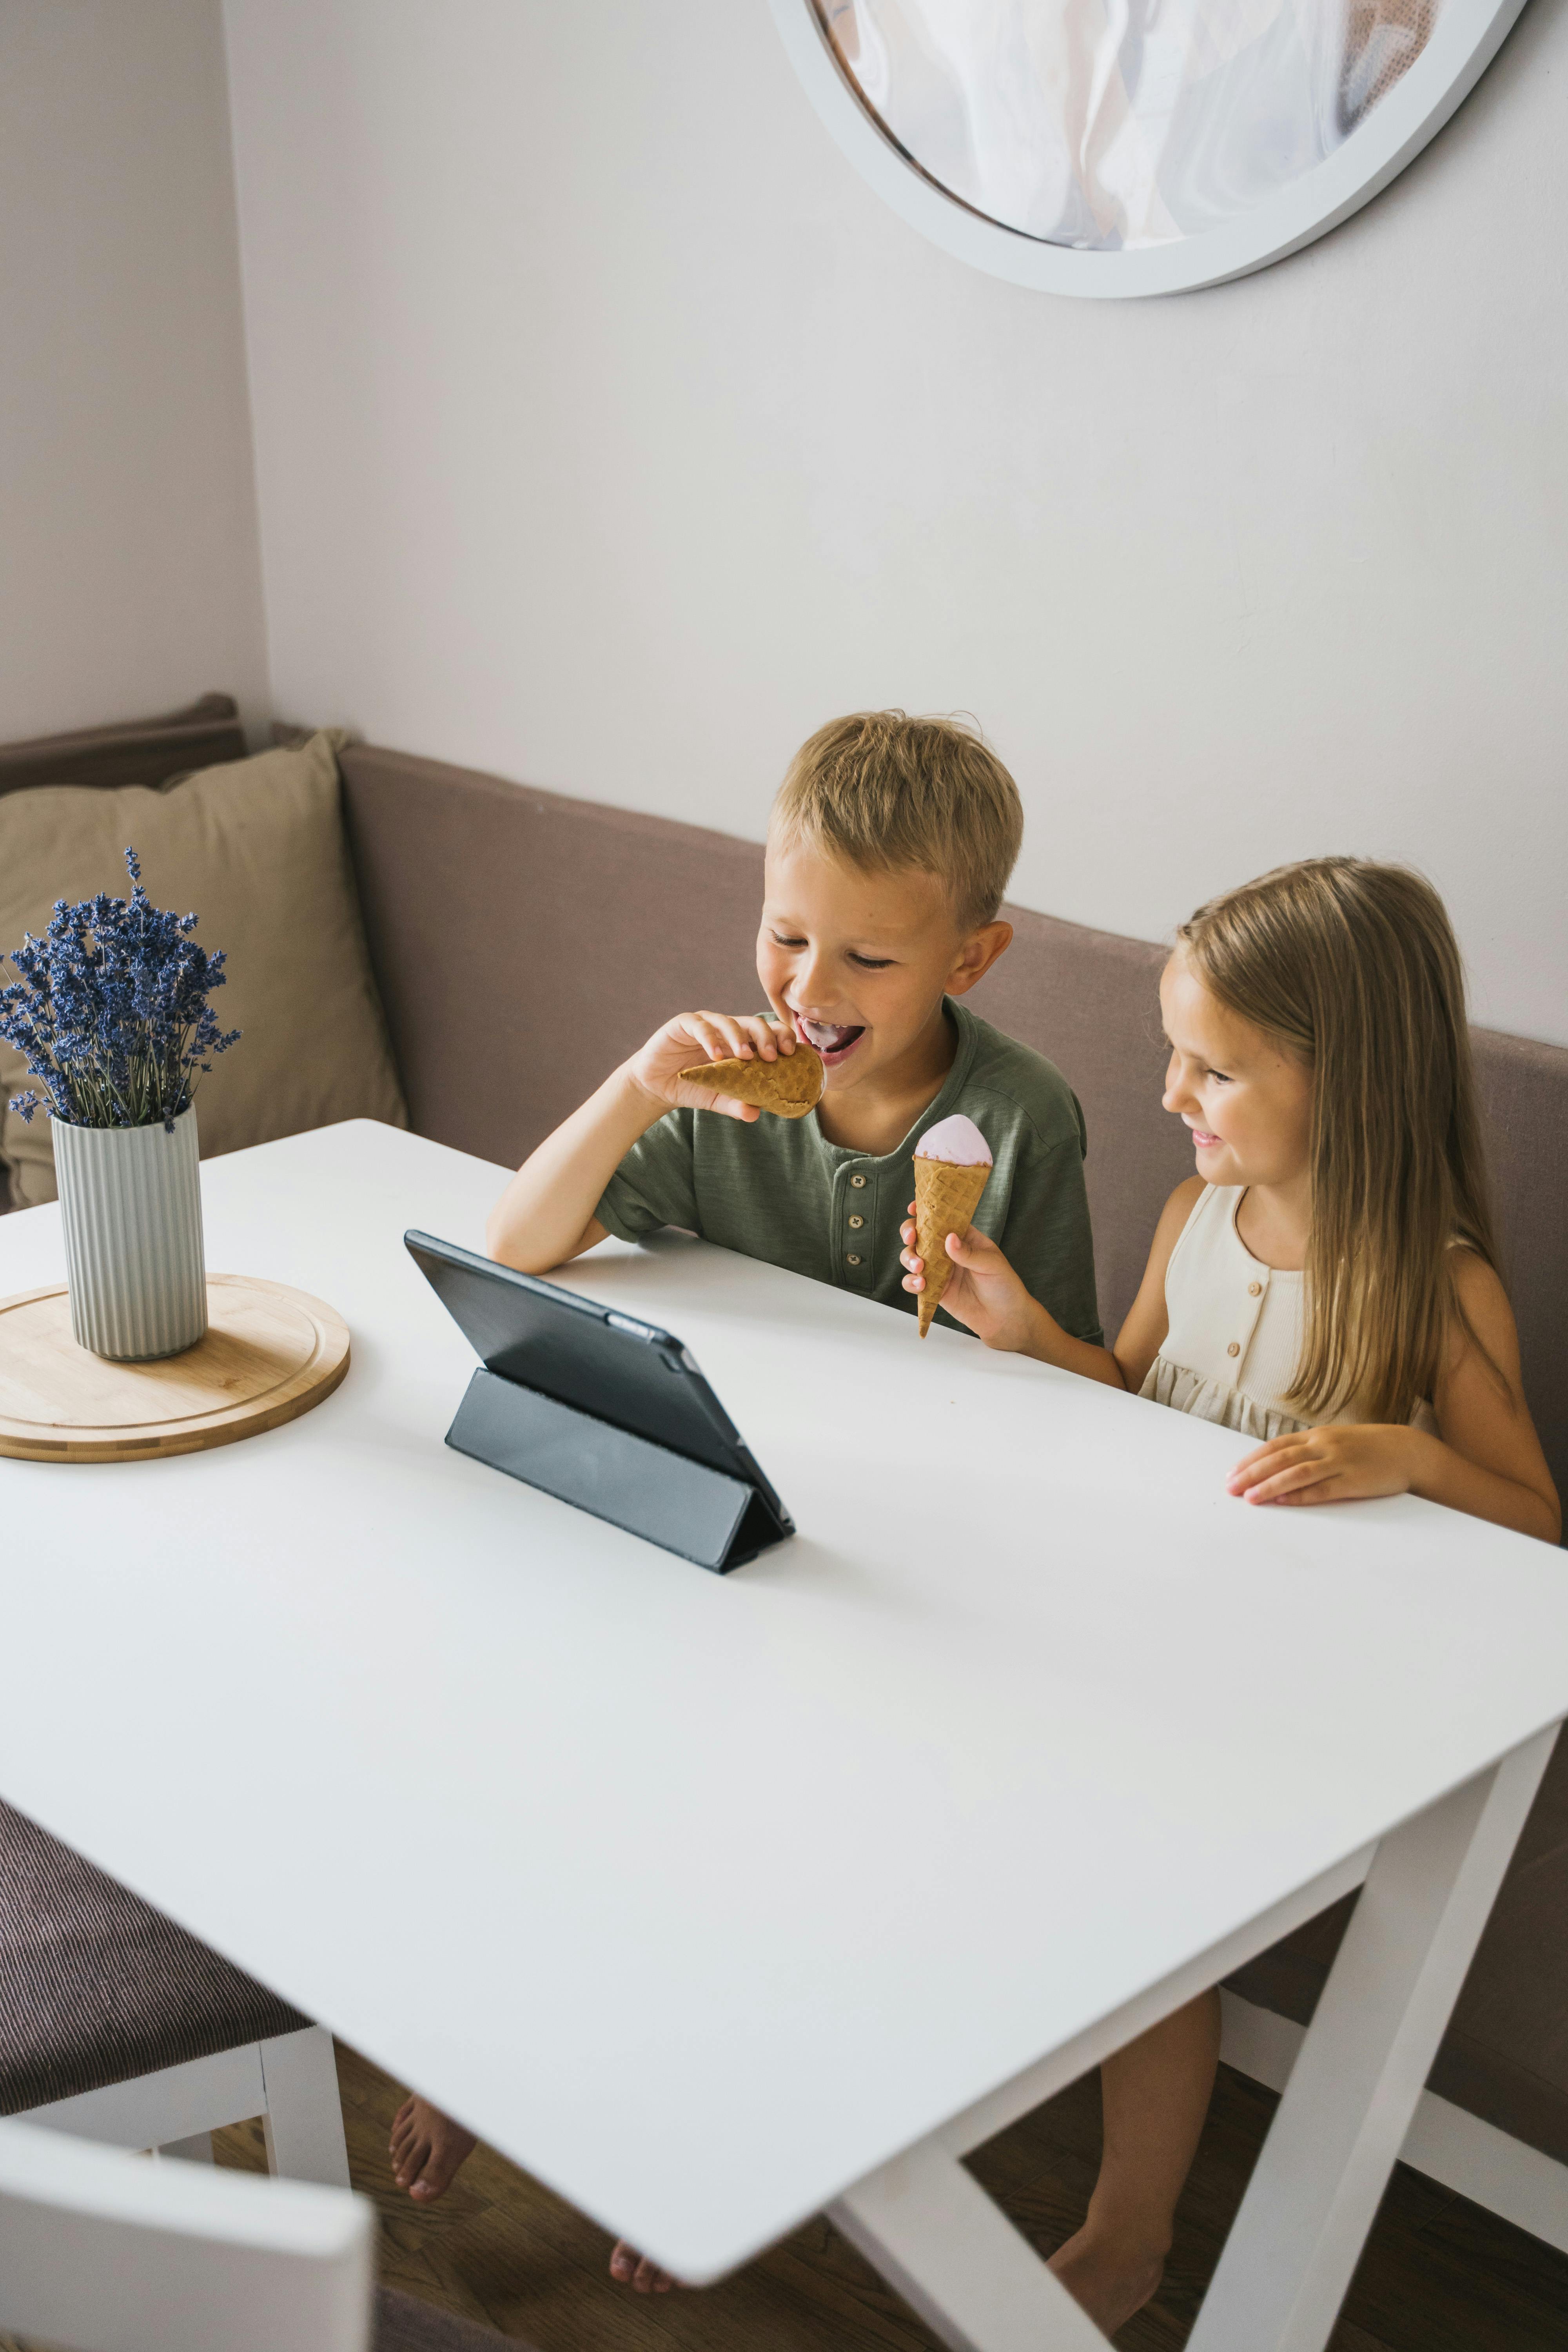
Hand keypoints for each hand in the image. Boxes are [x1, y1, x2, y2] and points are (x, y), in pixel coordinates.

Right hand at [624, 1011, 793, 1122]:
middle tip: (773, 1056)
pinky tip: (716, 1056)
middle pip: (753, 1023)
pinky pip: (700, 1026)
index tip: (791, 1053)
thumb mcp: (718, 1098)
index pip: (768, 1032)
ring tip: (745, 1057)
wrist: (657, 1085)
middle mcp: (726, 1028)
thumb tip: (755, 1114)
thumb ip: (736, 1104)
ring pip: (728, 1021)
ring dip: (739, 1038)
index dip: (781, 1037)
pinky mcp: (683, 1024)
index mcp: (741, 1041)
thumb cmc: (693, 1086)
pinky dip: (710, 1039)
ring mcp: (705, 1024)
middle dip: (766, 1037)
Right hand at [899, 1209, 1038, 1350]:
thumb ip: (969, 1253)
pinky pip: (913, 1283)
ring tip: (919, 1267)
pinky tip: (920, 1285)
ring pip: (912, 1257)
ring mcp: (938, 1270)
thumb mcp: (992, 1264)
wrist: (1005, 1319)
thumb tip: (950, 1238)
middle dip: (909, 1233)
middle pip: (920, 1235)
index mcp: (963, 1237)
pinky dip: (910, 1282)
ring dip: (909, 1259)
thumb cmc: (1004, 1286)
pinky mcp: (933, 1290)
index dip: (925, 1211)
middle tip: (911, 1239)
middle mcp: (947, 1251)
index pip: (942, 1218)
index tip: (914, 1208)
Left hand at [1227, 1424, 1424, 1506]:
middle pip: (1279, 1459)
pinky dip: (1300, 1495)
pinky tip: (1283, 1501)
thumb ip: (1308, 1452)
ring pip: (1297, 1473)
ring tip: (1250, 1498)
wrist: (1407, 1450)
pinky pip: (1322, 1489)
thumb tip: (1277, 1465)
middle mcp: (1323, 1446)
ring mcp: (1338, 1463)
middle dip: (1252, 1474)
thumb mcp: (1335, 1442)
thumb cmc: (1367, 1449)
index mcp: (1316, 1437)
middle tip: (1231, 1488)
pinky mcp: (1353, 1481)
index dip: (1251, 1460)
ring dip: (1270, 1485)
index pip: (1275, 1447)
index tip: (1232, 1474)